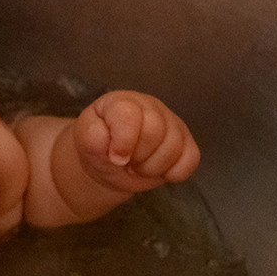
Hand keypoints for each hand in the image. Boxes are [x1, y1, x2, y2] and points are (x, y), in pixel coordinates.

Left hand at [72, 92, 199, 195]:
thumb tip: (113, 148)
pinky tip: (158, 170)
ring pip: (174, 148)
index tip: (115, 158)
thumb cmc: (98, 145)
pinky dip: (174, 173)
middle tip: (127, 162)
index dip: (124, 142)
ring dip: (152, 168)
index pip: (130, 115)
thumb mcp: (85, 139)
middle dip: (138, 157)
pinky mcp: (186, 143)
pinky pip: (190, 160)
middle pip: (155, 132)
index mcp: (123, 102)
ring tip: (138, 165)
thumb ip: (93, 137)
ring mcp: (172, 124)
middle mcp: (151, 107)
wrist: (109, 162)